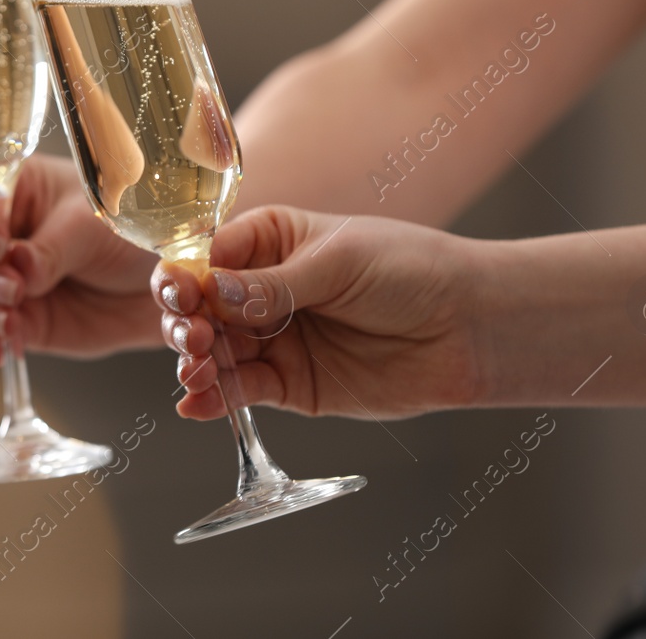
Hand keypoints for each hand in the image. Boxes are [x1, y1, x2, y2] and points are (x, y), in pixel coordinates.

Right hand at [0, 152, 158, 365]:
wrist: (158, 282)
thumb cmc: (126, 233)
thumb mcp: (92, 228)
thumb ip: (53, 248)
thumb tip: (18, 265)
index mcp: (16, 190)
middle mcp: (4, 235)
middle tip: (12, 287)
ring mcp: (9, 280)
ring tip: (8, 322)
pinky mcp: (22, 320)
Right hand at [152, 206, 486, 420]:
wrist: (467, 328)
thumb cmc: (410, 271)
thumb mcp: (338, 264)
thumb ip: (274, 286)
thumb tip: (213, 293)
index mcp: (269, 241)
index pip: (207, 255)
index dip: (185, 274)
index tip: (179, 292)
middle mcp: (261, 289)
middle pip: (201, 307)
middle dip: (187, 320)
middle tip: (195, 336)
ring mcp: (274, 338)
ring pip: (215, 351)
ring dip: (197, 361)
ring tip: (195, 371)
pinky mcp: (290, 383)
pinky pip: (242, 390)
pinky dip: (215, 399)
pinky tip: (194, 404)